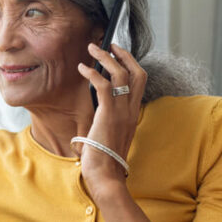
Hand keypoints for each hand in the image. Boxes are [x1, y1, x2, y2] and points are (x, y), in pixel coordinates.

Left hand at [76, 43, 146, 197]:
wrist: (105, 177)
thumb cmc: (103, 162)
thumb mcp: (108, 138)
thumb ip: (106, 125)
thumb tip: (95, 122)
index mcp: (132, 115)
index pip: (140, 82)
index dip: (131, 65)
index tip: (119, 55)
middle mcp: (131, 111)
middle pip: (137, 73)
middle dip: (124, 55)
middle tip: (110, 44)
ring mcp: (122, 112)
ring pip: (121, 74)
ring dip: (106, 57)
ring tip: (91, 48)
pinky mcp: (108, 114)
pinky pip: (103, 85)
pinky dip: (92, 72)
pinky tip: (82, 68)